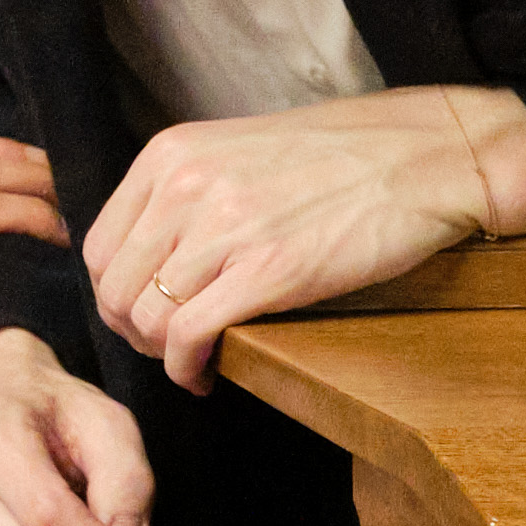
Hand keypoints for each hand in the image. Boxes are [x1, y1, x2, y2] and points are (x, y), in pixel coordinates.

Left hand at [87, 84, 525, 390]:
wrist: (426, 156)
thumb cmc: (344, 156)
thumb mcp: (238, 150)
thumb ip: (188, 191)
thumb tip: (151, 252)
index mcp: (171, 154)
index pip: (100, 246)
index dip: (116, 295)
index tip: (144, 315)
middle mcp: (186, 186)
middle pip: (116, 288)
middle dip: (135, 333)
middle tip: (169, 349)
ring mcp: (225, 228)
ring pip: (147, 319)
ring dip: (163, 355)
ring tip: (193, 361)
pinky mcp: (269, 272)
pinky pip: (189, 337)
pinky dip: (187, 369)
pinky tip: (209, 375)